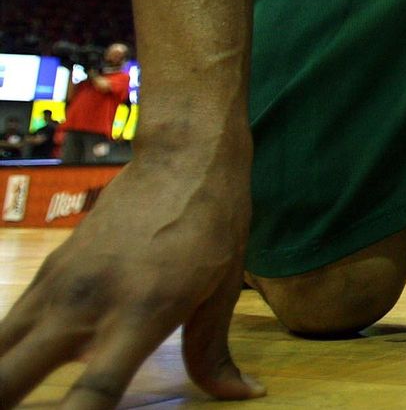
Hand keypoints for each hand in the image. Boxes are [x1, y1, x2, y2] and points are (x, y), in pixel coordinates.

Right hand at [0, 157, 262, 408]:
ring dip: (0, 381)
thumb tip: (244, 396)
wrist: (182, 158)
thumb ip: (212, 354)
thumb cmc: (213, 225)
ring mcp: (58, 287)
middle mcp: (86, 305)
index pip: (92, 393)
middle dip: (5, 409)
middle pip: (7, 380)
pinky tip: (19, 368)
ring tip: (16, 401)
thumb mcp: (223, 291)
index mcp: (141, 315)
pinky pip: (8, 327)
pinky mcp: (47, 271)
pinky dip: (6, 354)